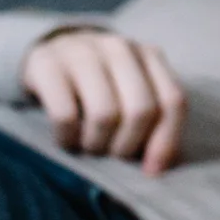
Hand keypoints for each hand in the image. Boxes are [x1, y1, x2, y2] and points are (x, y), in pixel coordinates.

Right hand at [21, 30, 187, 174]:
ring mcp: (82, 52)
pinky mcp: (46, 64)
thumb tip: (159, 165)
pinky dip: (68, 137)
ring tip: (89, 144)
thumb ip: (152, 117)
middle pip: (140, 110)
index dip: (165, 141)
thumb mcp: (130, 90)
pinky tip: (66, 138)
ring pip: (104, 114)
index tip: (151, 170)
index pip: (173, 101)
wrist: (48, 51)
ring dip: (97, 144)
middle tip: (112, 153)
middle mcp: (118, 49)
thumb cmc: (97, 83)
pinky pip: (66, 115)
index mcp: (148, 55)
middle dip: (127, 145)